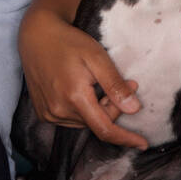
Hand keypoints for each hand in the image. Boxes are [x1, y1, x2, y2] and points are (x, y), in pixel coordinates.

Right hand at [17, 7, 148, 149]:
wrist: (37, 36)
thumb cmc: (69, 42)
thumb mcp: (97, 58)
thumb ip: (115, 85)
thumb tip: (134, 109)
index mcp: (74, 97)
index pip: (105, 129)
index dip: (125, 138)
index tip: (143, 144)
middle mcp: (59, 110)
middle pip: (97, 123)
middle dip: (114, 108)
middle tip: (128, 84)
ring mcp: (48, 113)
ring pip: (85, 122)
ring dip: (98, 109)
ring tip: (100, 84)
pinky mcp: (43, 112)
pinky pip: (71, 119)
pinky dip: (83, 110)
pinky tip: (83, 90)